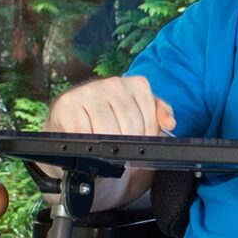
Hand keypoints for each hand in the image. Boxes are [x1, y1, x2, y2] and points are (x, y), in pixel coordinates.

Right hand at [47, 75, 175, 139]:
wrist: (71, 125)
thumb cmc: (110, 123)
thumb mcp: (140, 118)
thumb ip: (158, 117)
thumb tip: (170, 123)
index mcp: (136, 84)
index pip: (150, 121)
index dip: (144, 141)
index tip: (136, 146)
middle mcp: (114, 83)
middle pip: (130, 127)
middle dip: (126, 147)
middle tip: (119, 153)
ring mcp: (89, 92)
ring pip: (107, 131)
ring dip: (107, 148)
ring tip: (104, 150)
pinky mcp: (67, 105)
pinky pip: (83, 133)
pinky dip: (87, 145)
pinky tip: (87, 145)